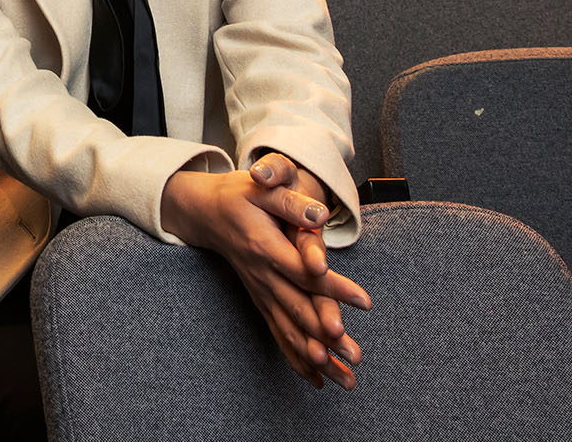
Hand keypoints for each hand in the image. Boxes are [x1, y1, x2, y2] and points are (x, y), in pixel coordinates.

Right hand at [157, 155, 369, 387]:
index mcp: (265, 247)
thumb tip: (320, 214)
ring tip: (346, 380)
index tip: (364, 302)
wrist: (208, 213)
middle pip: (298, 309)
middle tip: (356, 356)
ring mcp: (260, 292)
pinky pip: (278, 334)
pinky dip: (296, 359)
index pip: (303, 272)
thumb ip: (291, 202)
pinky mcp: (261, 301)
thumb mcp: (262, 189)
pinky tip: (317, 381)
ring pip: (290, 330)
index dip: (333, 286)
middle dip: (328, 335)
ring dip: (317, 357)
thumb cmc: (240, 197)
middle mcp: (262, 276)